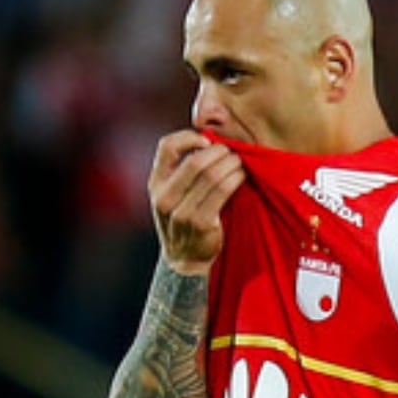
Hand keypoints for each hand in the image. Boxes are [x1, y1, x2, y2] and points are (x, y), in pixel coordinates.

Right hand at [149, 130, 244, 273]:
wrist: (185, 259)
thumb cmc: (183, 218)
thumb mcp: (172, 194)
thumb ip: (181, 171)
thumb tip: (210, 140)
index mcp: (155, 183)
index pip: (167, 147)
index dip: (189, 138)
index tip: (208, 141)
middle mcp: (164, 197)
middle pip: (195, 162)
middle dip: (219, 152)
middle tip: (233, 151)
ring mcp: (180, 212)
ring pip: (211, 176)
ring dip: (231, 165)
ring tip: (240, 162)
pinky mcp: (200, 223)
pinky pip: (222, 192)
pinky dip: (235, 179)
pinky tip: (242, 176)